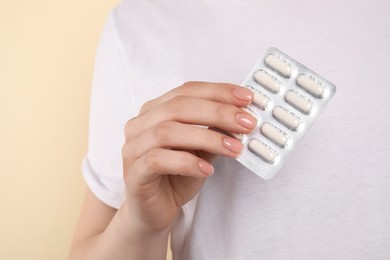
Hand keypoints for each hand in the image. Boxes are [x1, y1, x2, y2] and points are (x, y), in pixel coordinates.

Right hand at [121, 81, 255, 233]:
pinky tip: (207, 170)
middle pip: (178, 107)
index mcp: (155, 110)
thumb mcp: (201, 150)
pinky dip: (187, 162)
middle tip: (246, 123)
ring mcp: (133, 147)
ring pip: (167, 131)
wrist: (155, 211)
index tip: (247, 98)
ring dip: (207, 138)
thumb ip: (214, 132)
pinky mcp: (133, 172)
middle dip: (217, 112)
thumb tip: (242, 118)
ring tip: (234, 148)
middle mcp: (140, 124)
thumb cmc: (177, 176)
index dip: (218, 91)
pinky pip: (157, 160)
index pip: (187, 91)